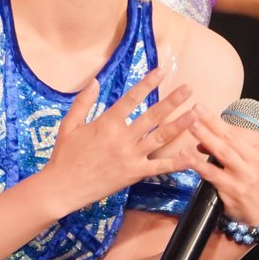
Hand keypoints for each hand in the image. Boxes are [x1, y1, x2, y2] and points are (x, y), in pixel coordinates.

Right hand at [40, 68, 198, 213]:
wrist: (63, 188)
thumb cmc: (64, 155)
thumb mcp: (69, 124)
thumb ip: (83, 101)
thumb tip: (96, 81)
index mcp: (106, 123)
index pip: (131, 98)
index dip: (147, 83)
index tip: (161, 71)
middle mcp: (122, 138)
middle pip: (152, 115)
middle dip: (172, 101)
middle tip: (188, 89)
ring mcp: (130, 157)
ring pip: (160, 138)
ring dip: (179, 125)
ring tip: (196, 114)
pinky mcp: (134, 174)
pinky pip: (158, 167)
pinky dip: (176, 163)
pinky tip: (191, 156)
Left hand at [188, 103, 258, 225]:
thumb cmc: (252, 179)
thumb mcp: (249, 159)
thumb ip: (230, 146)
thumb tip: (201, 138)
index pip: (238, 131)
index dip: (217, 122)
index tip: (199, 110)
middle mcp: (258, 161)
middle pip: (230, 138)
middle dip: (211, 122)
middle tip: (194, 109)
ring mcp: (246, 176)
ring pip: (223, 152)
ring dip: (205, 137)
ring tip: (190, 125)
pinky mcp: (234, 190)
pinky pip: (213, 173)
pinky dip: (198, 163)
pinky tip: (186, 156)